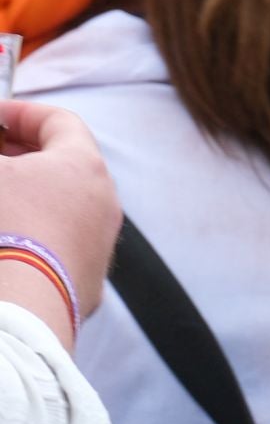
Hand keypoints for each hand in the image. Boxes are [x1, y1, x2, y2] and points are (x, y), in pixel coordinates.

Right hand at [0, 102, 120, 339]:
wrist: (20, 310)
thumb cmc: (2, 229)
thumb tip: (2, 167)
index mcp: (84, 165)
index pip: (59, 121)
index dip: (21, 114)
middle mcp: (105, 203)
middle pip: (66, 166)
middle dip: (23, 156)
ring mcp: (98, 247)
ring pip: (65, 210)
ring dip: (30, 200)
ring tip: (2, 200)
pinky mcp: (85, 285)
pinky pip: (60, 250)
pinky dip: (34, 239)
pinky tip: (7, 246)